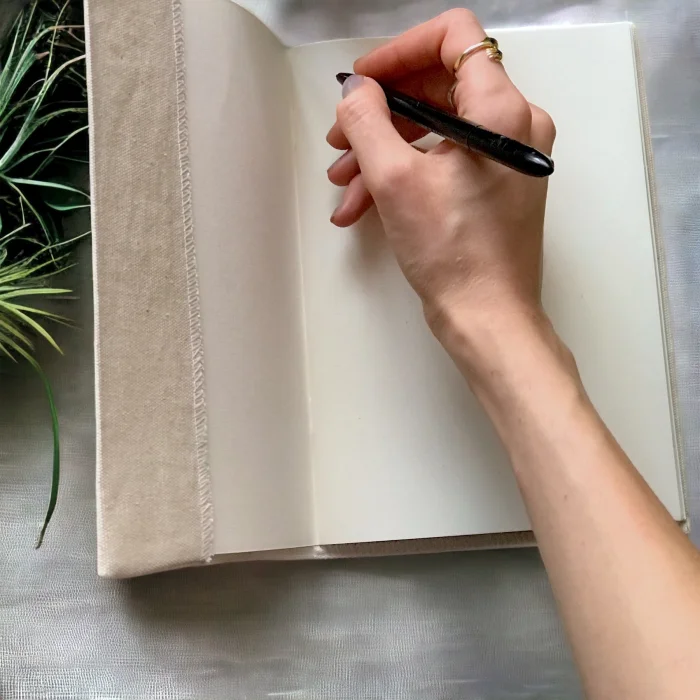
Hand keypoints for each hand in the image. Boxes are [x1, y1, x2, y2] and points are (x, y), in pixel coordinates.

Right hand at [327, 10, 555, 350]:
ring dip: (381, 152)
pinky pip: (443, 161)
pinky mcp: (493, 186)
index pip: (453, 38)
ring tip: (342, 184)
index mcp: (500, 110)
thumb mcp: (395, 180)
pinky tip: (360, 206)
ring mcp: (504, 158)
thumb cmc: (452, 252)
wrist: (486, 317)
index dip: (399, 52)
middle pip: (436, 87)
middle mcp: (512, 125)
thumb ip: (368, 121)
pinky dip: (402, 176)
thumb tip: (356, 92)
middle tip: (340, 140)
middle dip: (380, 114)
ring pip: (433, 130)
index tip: (363, 82)